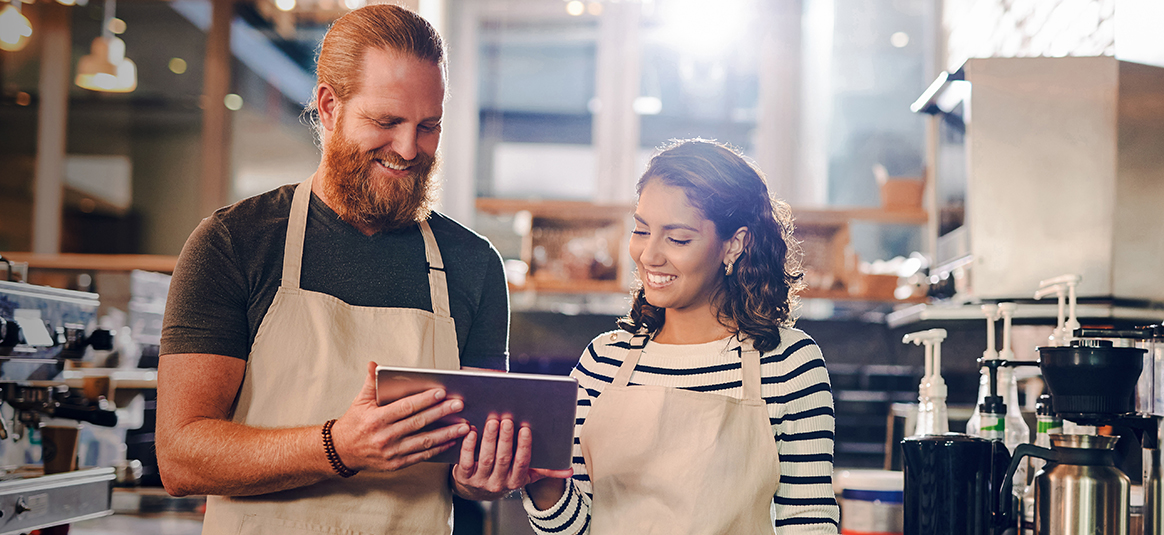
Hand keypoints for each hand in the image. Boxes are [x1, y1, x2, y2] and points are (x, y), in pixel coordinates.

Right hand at [329, 362, 470, 472]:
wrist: (342, 452)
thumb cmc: (354, 423)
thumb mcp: (359, 401)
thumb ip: (370, 383)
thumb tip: (373, 364)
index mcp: (377, 419)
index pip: (405, 407)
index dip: (424, 400)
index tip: (441, 392)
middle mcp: (385, 436)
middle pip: (419, 423)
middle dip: (441, 413)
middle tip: (459, 405)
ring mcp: (391, 453)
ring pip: (424, 442)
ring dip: (446, 434)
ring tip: (464, 426)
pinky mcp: (396, 464)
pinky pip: (421, 456)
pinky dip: (438, 449)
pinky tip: (451, 441)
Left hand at [451, 417, 572, 500]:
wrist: (475, 490)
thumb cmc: (504, 474)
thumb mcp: (525, 475)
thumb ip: (546, 470)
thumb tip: (569, 471)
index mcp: (515, 481)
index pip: (522, 463)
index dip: (523, 446)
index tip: (525, 429)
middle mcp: (498, 483)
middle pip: (503, 459)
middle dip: (506, 439)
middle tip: (507, 420)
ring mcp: (480, 481)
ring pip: (485, 458)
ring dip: (489, 439)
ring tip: (492, 421)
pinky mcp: (463, 477)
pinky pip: (465, 461)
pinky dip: (468, 446)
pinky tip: (472, 431)